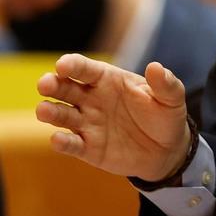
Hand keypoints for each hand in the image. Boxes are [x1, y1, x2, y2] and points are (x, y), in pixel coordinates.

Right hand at [35, 54, 190, 181]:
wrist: (167, 150)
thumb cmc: (165, 115)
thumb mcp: (171, 98)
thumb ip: (164, 83)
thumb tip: (155, 67)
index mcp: (109, 80)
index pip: (86, 69)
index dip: (73, 65)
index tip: (62, 64)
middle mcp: (92, 100)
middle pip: (66, 89)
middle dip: (53, 84)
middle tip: (44, 83)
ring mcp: (87, 124)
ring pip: (62, 115)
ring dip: (51, 112)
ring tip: (43, 110)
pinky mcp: (88, 148)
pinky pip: (71, 144)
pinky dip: (62, 142)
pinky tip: (58, 139)